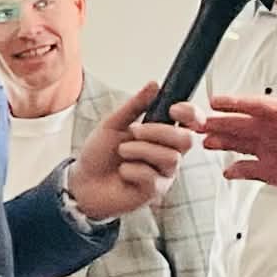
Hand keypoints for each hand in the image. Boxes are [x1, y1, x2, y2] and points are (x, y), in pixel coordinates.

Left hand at [66, 83, 193, 220]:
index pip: (192, 122)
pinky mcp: (154, 192)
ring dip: (140, 150)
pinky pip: (152, 177)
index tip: (174, 109)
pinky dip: (132, 170)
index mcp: (163, 135)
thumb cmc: (100, 155)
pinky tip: (123, 172)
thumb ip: (135, 105)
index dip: (191, 114)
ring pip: (170, 158)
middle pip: (186, 140)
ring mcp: (163, 174)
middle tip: (133, 131)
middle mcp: (168, 153)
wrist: (83, 183)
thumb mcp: (114, 123)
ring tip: (122, 152)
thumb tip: (154, 84)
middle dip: (158, 132)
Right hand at [175, 94, 276, 203]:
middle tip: (194, 118)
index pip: (260, 106)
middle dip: (218, 120)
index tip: (217, 101)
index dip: (238, 103)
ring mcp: (271, 149)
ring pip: (239, 142)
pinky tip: (226, 173)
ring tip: (202, 141)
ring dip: (221, 142)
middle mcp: (276, 131)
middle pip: (241, 122)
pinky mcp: (271, 169)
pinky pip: (249, 168)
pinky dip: (237, 170)